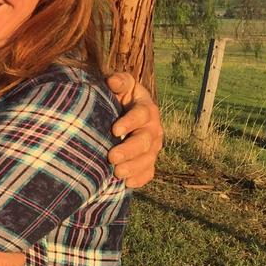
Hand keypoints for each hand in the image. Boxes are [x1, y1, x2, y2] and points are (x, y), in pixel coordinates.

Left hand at [106, 72, 162, 187]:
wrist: (125, 113)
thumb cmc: (120, 97)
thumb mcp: (121, 85)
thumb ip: (119, 81)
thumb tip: (112, 81)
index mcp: (146, 108)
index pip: (141, 114)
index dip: (130, 122)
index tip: (114, 130)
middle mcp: (153, 128)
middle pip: (144, 141)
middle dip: (129, 150)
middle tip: (112, 157)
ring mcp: (152, 146)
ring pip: (148, 159)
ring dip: (134, 167)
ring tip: (117, 173)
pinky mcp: (148, 160)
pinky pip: (149, 172)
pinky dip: (140, 178)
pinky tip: (128, 183)